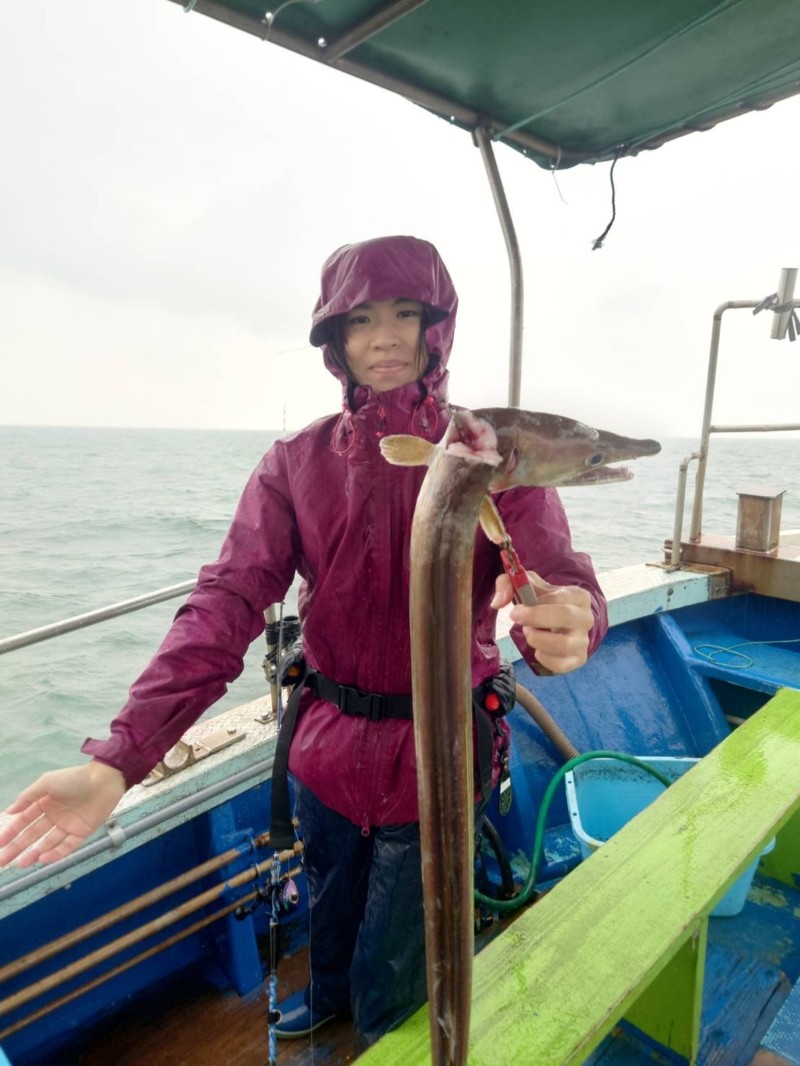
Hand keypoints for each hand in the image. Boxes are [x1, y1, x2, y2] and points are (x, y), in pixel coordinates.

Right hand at [0, 762, 125, 867]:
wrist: (104, 781)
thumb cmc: (74, 779)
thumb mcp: (46, 783)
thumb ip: (27, 797)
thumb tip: (9, 812)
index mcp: (45, 803)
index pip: (24, 821)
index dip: (11, 832)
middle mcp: (54, 816)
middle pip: (32, 836)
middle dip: (17, 848)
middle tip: (2, 861)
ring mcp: (68, 825)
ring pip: (48, 844)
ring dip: (34, 854)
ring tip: (21, 864)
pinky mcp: (81, 833)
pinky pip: (66, 847)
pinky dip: (55, 854)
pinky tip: (43, 858)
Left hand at [491, 571, 593, 674]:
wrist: (557, 619)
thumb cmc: (541, 599)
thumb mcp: (525, 585)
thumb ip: (507, 584)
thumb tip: (497, 602)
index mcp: (577, 595)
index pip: (561, 597)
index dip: (536, 604)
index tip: (516, 610)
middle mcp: (586, 617)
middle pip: (566, 616)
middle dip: (536, 618)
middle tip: (517, 620)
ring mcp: (583, 640)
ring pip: (564, 644)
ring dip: (538, 639)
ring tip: (530, 633)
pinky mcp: (578, 660)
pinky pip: (561, 665)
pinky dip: (543, 659)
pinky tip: (538, 649)